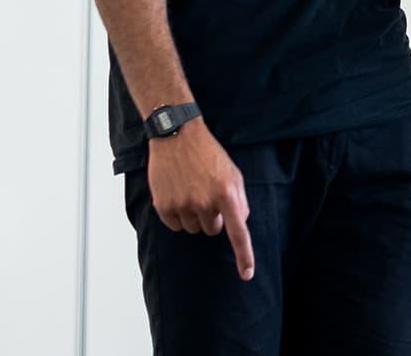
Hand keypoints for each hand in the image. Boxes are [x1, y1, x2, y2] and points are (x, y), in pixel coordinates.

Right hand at [146, 117, 254, 280]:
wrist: (178, 135)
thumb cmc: (208, 154)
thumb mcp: (232, 173)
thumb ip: (239, 200)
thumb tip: (240, 224)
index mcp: (227, 193)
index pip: (238, 232)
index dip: (244, 256)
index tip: (247, 275)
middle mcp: (206, 202)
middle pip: (213, 230)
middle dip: (213, 217)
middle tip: (206, 193)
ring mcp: (183, 204)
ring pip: (193, 229)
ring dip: (194, 215)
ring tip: (191, 190)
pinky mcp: (164, 205)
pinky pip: (175, 226)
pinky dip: (177, 215)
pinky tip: (177, 193)